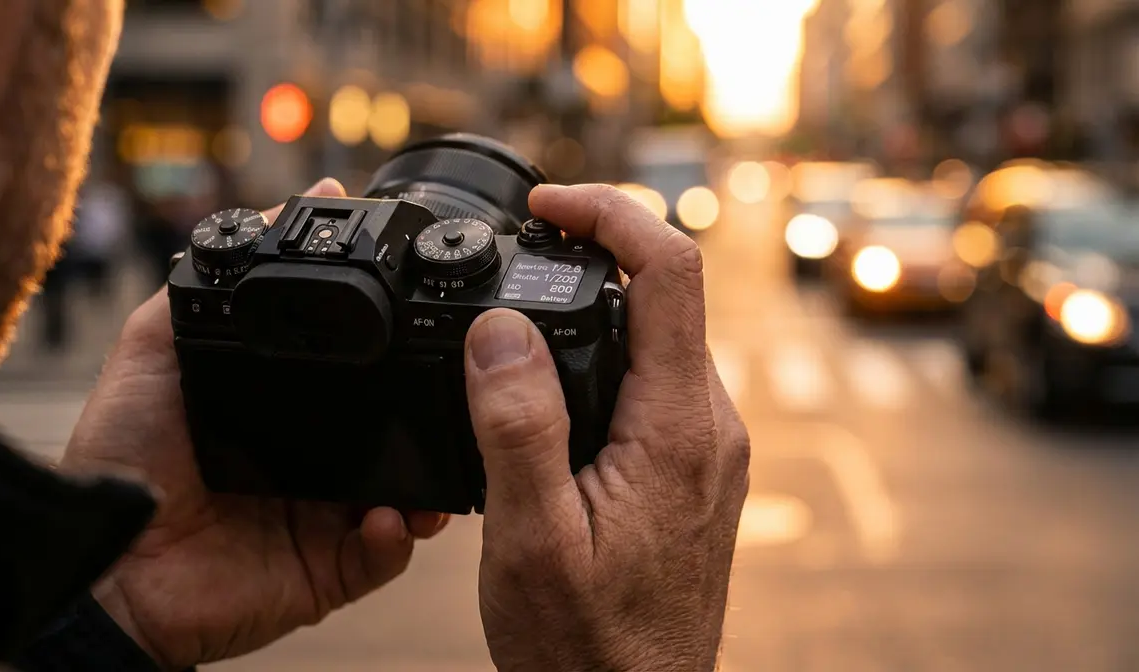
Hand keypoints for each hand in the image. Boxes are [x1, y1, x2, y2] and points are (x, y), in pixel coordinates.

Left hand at [60, 179, 448, 669]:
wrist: (104, 566)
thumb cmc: (121, 458)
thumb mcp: (156, 346)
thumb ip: (213, 277)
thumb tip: (287, 202)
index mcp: (287, 409)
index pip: (360, 377)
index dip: (399, 354)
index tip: (428, 325)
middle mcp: (318, 458)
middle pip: (397, 431)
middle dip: (436, 416)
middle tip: (459, 394)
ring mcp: (328, 517)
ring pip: (408, 492)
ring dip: (433, 478)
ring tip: (441, 463)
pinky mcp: (329, 569)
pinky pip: (384, 554)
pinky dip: (397, 536)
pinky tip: (388, 518)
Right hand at [464, 184, 749, 671]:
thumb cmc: (585, 643)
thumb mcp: (533, 539)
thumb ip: (518, 428)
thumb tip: (500, 328)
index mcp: (679, 428)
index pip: (671, 272)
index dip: (610, 214)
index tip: (546, 205)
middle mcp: (710, 425)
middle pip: (666, 295)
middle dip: (595, 254)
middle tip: (520, 248)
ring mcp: (708, 447)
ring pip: (659, 338)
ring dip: (597, 306)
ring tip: (522, 312)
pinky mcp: (694, 467)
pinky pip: (656, 381)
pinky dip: (606, 353)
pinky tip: (554, 380)